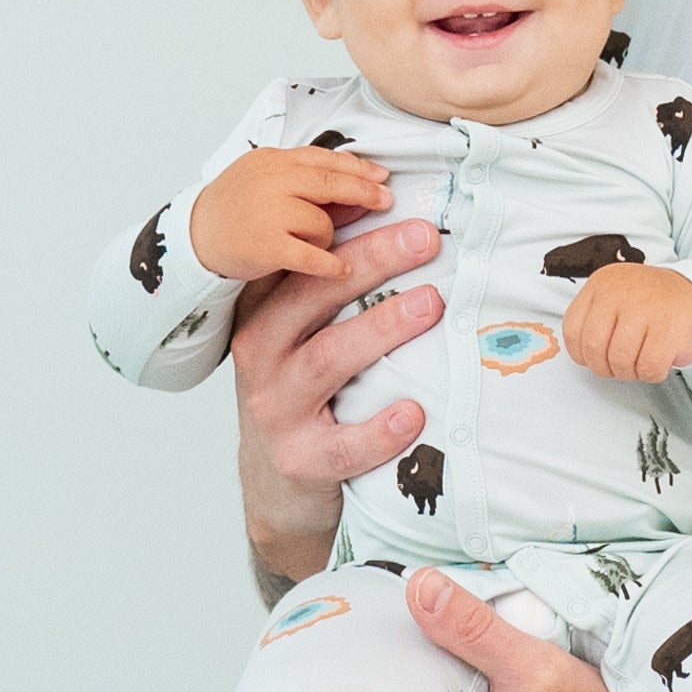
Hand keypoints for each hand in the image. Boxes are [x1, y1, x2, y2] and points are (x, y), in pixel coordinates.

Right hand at [188, 144, 391, 283]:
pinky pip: (312, 256)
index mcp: (272, 161)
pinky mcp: (266, 246)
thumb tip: (362, 187)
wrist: (193, 238)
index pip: (323, 159)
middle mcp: (269, 181)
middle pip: (330, 183)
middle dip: (363, 192)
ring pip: (323, 222)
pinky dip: (329, 264)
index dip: (357, 168)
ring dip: (327, 236)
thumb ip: (309, 181)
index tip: (381, 176)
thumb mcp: (268, 182)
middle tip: (385, 200)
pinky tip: (340, 269)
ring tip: (313, 243)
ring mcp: (267, 213)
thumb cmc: (235, 211)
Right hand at [230, 219, 443, 584]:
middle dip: (370, 263)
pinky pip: (343, 446)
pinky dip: (378, 430)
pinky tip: (413, 412)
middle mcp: (261, 356)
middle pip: (313, 298)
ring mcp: (277, 411)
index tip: (389, 202)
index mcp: (264, 316)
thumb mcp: (298, 340)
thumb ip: (329, 292)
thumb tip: (399, 225)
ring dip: (381, 329)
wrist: (275, 489)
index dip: (341, 230)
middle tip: (424, 239)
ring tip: (430, 304)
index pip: (297, 263)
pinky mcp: (300, 461)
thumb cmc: (303, 399)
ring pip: (327, 361)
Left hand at [562, 264, 691, 382]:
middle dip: (605, 368)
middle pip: (594, 349)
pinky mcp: (670, 329)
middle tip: (618, 366)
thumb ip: (592, 319)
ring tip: (640, 362)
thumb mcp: (613, 296)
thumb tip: (582, 355)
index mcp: (601, 284)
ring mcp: (646, 309)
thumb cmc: (649, 303)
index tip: (595, 357)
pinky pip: (648, 368)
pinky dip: (652, 374)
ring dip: (630, 372)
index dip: (582, 354)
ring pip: (620, 361)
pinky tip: (658, 362)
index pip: (573, 330)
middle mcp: (620, 292)